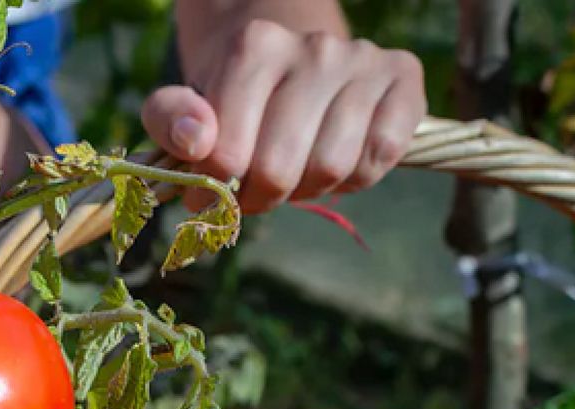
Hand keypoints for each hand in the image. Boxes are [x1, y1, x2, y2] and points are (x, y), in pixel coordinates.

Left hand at [142, 19, 425, 213]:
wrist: (290, 59)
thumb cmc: (231, 97)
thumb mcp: (184, 105)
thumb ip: (168, 121)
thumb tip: (197, 142)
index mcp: (254, 47)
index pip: (226, 154)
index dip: (215, 191)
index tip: (212, 192)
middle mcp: (314, 46)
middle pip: (279, 169)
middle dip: (259, 197)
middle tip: (253, 192)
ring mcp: (363, 60)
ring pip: (331, 167)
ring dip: (307, 189)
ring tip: (294, 172)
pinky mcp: (405, 78)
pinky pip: (380, 157)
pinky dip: (356, 177)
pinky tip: (337, 161)